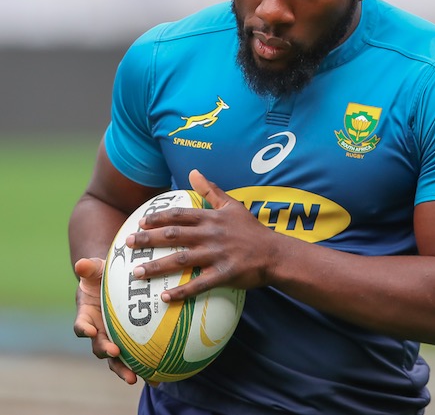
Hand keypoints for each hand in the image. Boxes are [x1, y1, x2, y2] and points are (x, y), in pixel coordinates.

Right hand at [73, 257, 137, 384]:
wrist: (111, 283)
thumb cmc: (102, 274)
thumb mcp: (96, 268)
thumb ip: (90, 268)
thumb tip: (82, 263)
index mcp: (87, 315)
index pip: (81, 324)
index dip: (84, 328)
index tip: (90, 330)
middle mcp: (98, 331)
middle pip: (99, 346)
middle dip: (107, 352)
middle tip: (116, 354)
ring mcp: (112, 339)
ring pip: (116, 359)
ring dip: (125, 369)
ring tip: (137, 378)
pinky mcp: (128, 343)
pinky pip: (135, 357)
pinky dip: (145, 368)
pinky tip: (159, 377)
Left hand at [126, 169, 278, 301]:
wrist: (274, 253)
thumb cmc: (251, 229)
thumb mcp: (233, 204)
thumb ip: (211, 189)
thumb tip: (193, 171)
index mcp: (211, 218)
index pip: (179, 215)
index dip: (158, 218)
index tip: (140, 222)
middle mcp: (211, 235)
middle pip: (174, 235)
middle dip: (148, 239)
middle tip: (127, 244)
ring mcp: (217, 255)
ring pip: (181, 260)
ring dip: (157, 266)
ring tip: (137, 272)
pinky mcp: (224, 274)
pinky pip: (199, 284)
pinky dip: (181, 291)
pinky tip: (165, 297)